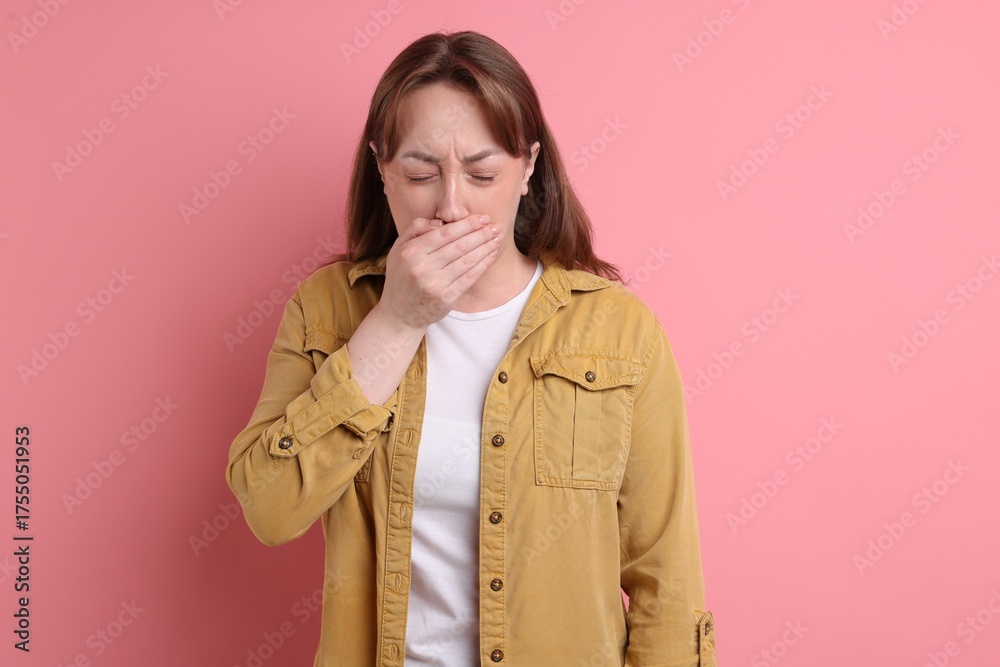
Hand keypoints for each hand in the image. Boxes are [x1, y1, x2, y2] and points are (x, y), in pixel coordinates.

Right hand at [377, 213, 501, 330]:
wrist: (400, 314)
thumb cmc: (401, 277)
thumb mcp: (398, 249)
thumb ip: (414, 229)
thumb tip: (440, 222)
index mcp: (410, 251)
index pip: (445, 233)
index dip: (467, 224)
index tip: (482, 218)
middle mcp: (422, 267)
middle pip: (459, 245)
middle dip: (481, 234)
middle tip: (495, 226)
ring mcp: (434, 284)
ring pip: (467, 260)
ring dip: (485, 247)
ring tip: (497, 238)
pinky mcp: (445, 298)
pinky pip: (469, 278)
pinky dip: (483, 265)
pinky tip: (491, 255)